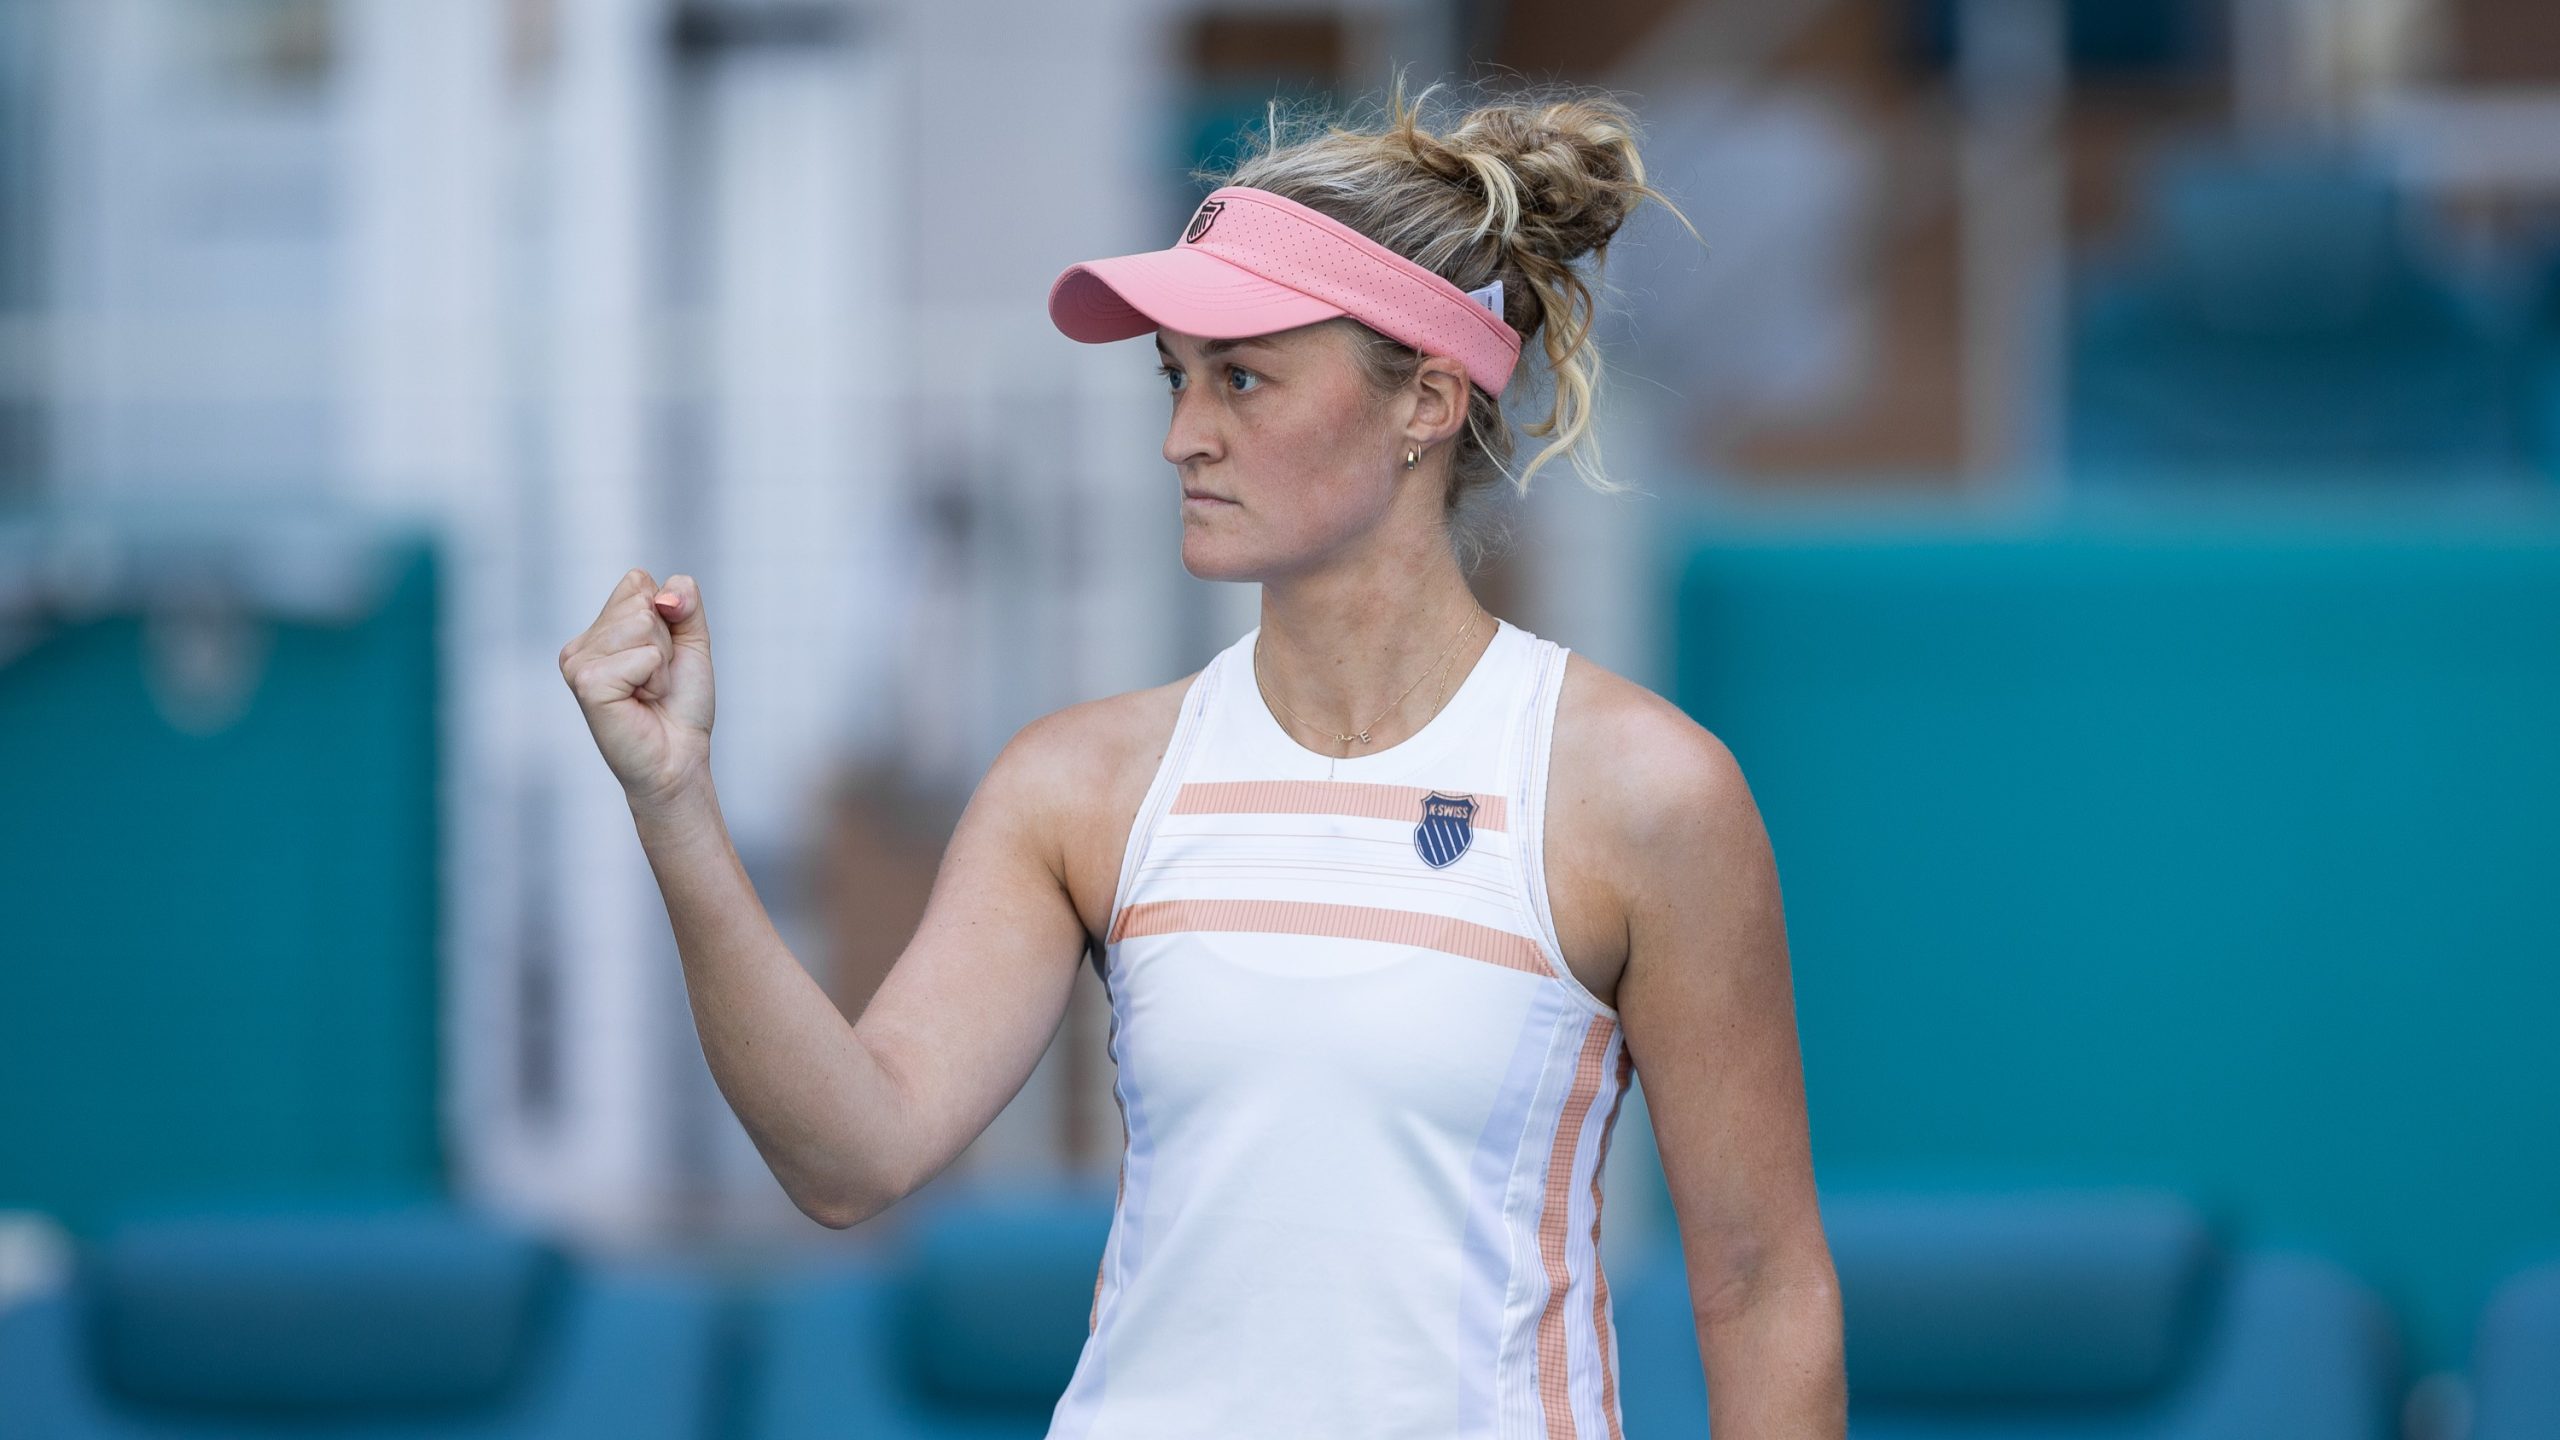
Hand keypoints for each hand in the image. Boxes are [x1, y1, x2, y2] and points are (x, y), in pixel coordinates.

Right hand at [559, 568, 715, 809]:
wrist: (678, 758)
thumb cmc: (680, 704)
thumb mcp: (691, 642)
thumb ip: (685, 602)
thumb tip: (665, 595)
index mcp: (599, 630)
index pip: (637, 581)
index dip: (669, 617)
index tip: (662, 658)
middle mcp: (581, 644)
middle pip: (641, 601)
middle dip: (666, 642)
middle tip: (656, 681)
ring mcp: (578, 662)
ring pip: (643, 624)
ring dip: (662, 663)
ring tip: (648, 692)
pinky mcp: (587, 682)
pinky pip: (643, 655)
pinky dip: (656, 679)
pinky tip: (641, 702)